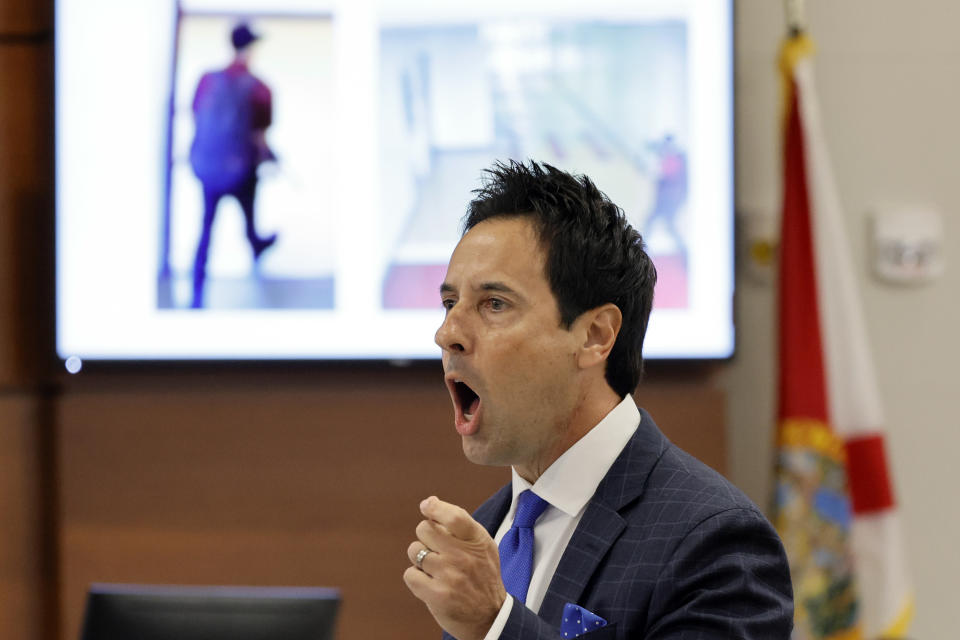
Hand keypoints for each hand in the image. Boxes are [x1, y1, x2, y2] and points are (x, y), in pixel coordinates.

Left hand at [404, 496, 506, 639]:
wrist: (490, 617)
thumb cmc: (482, 576)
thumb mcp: (482, 546)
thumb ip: (459, 523)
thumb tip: (430, 501)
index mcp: (477, 541)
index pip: (454, 516)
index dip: (435, 508)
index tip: (426, 506)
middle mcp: (464, 557)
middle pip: (425, 529)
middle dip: (425, 537)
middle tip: (436, 549)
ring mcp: (450, 576)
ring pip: (414, 551)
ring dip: (419, 558)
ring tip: (434, 568)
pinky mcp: (437, 595)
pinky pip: (410, 574)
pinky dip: (416, 577)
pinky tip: (430, 583)